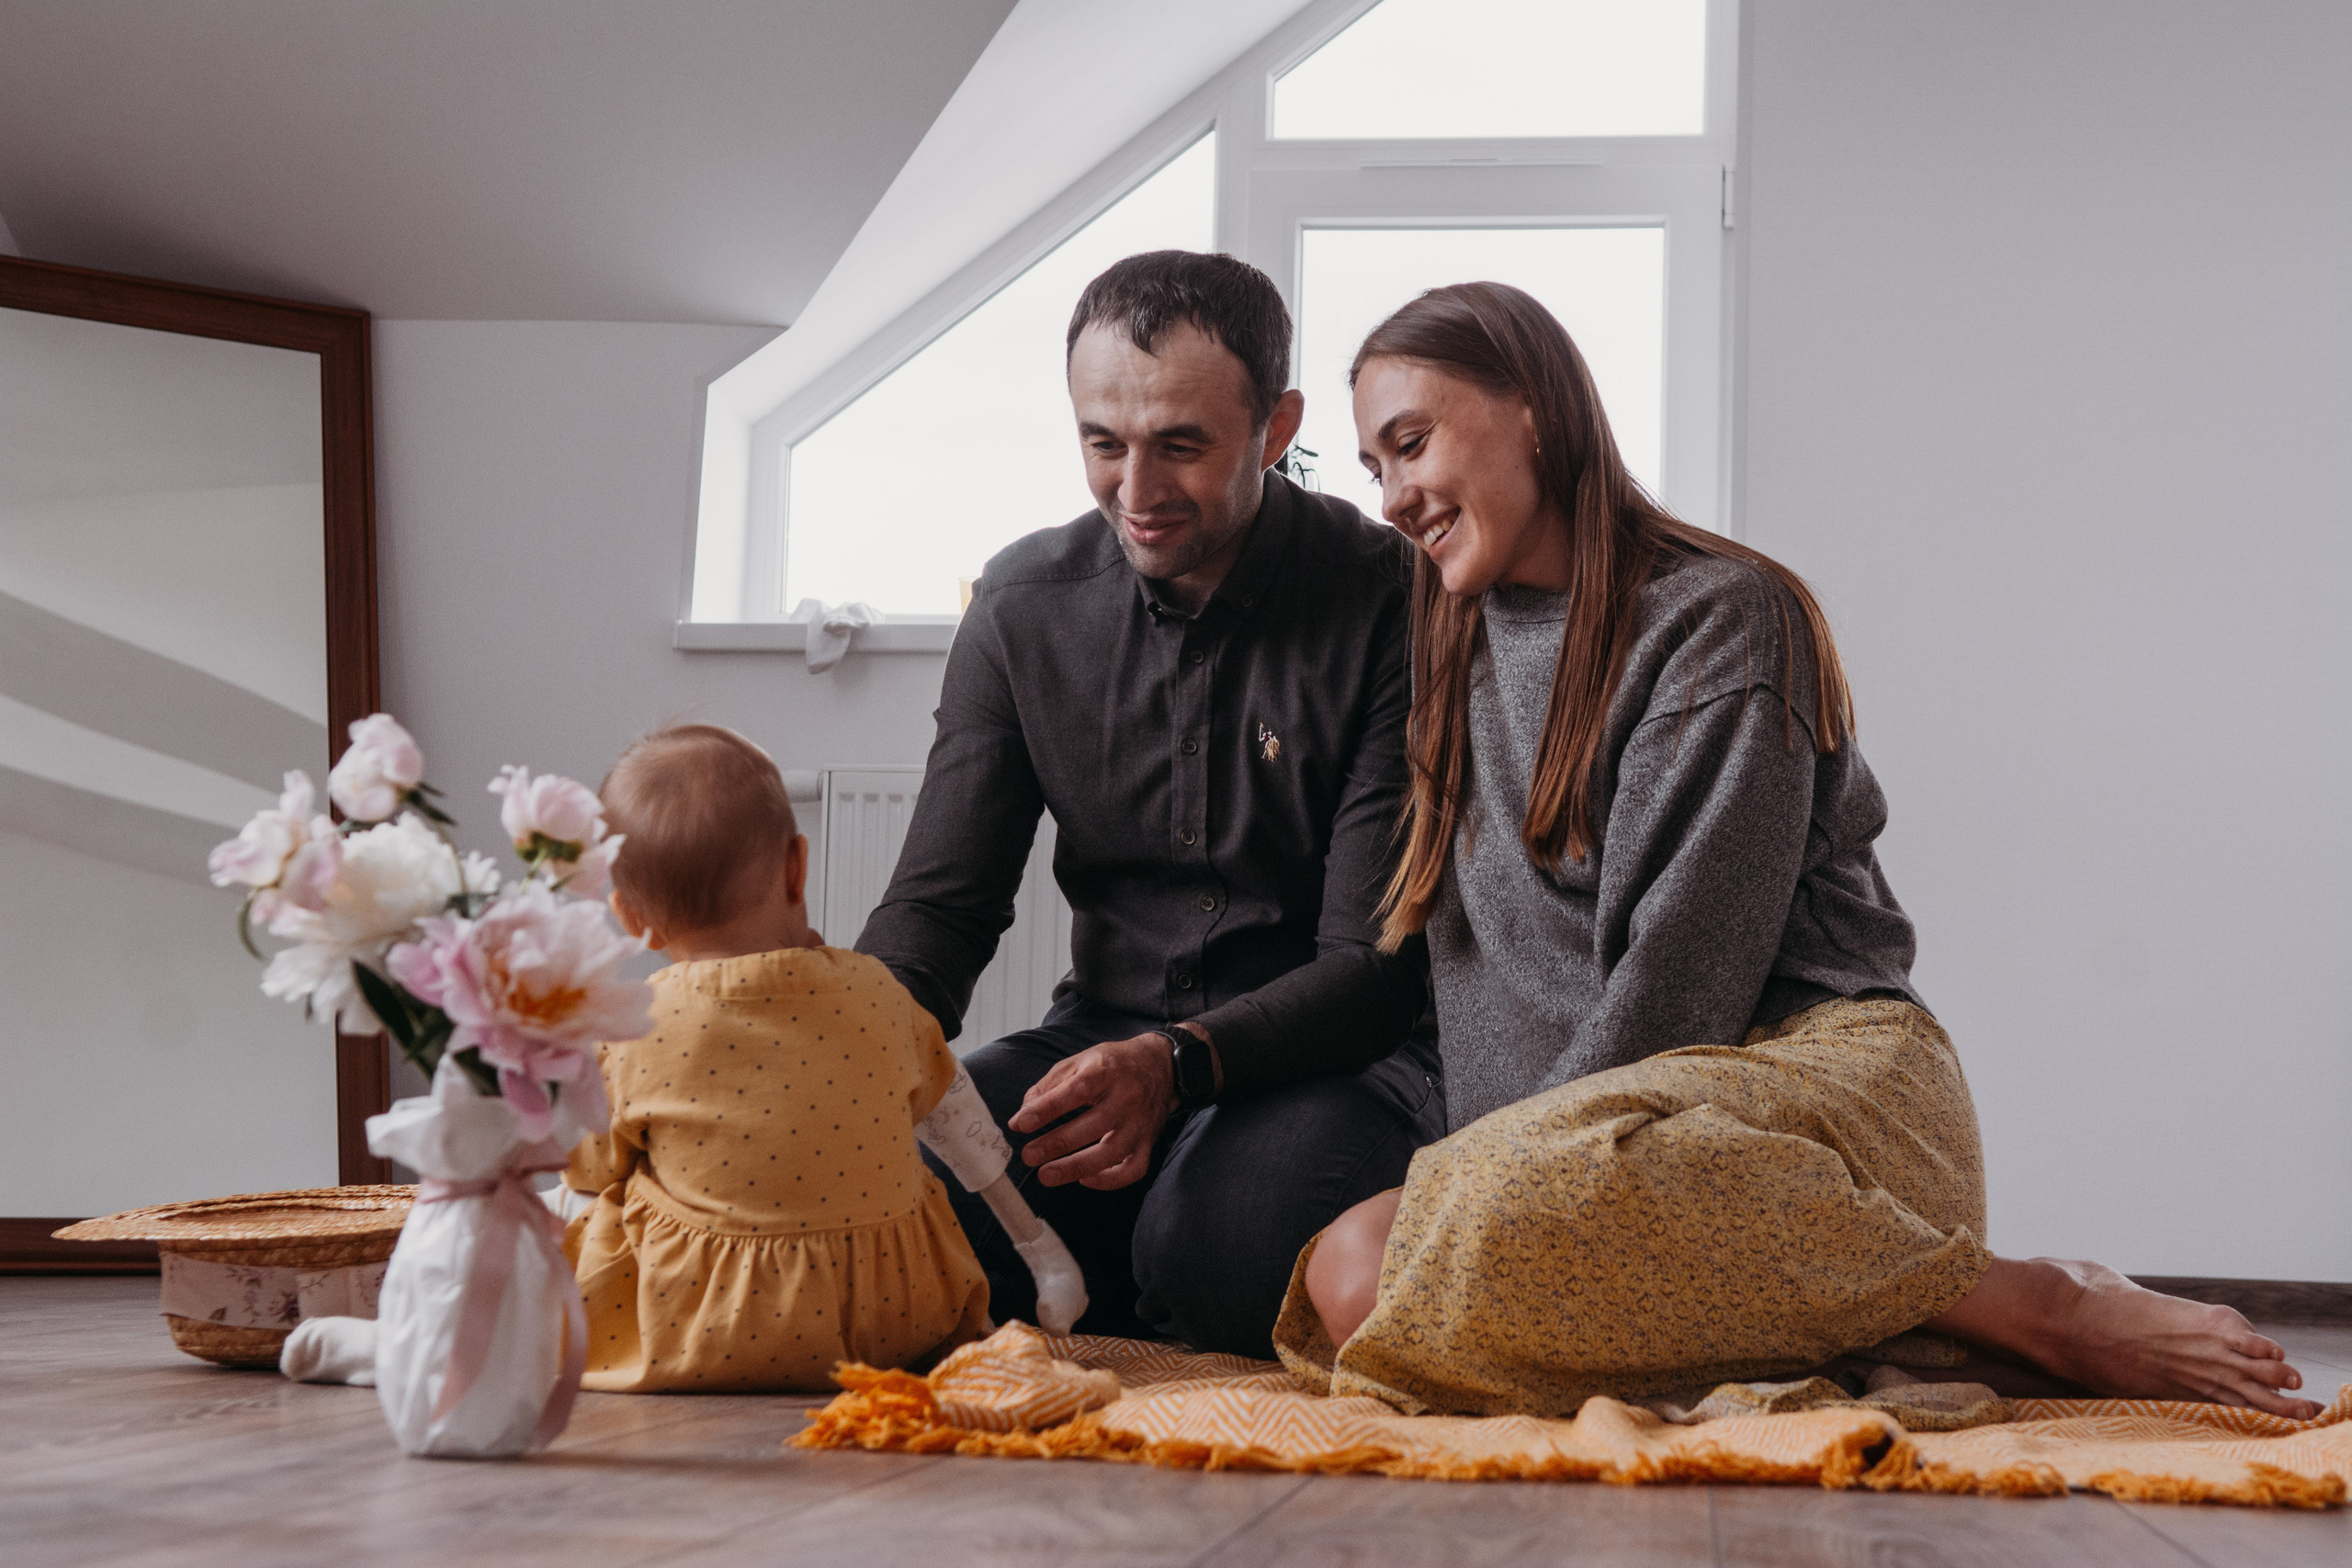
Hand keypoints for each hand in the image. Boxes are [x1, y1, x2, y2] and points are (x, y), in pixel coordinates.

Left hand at [1009, 1032, 1178, 1189]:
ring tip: (1046, 1176)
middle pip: (1094, 1125)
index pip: (1076, 1091)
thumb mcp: (1081, 1060)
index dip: (1047, 1108)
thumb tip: (1024, 1111)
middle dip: (1057, 1144)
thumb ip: (1051, 1084)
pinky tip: (1085, 1179)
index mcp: (1108, 1071)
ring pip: (1112, 1152)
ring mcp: (1141, 1123)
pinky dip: (1110, 1180)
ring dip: (1077, 1167)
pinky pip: (1134, 1169)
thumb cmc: (1114, 1064)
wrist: (1162, 1066)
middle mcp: (1128, 1098)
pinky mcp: (1149, 1142)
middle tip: (1028, 1156)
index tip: (1020, 1123)